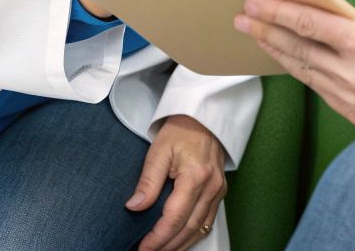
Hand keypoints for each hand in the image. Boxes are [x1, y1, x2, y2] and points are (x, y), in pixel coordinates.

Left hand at [128, 114, 226, 250]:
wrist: (203, 116)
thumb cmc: (180, 129)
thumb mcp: (158, 151)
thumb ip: (147, 182)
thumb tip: (134, 207)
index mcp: (196, 177)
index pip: (175, 218)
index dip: (158, 238)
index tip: (143, 249)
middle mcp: (211, 187)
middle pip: (189, 228)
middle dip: (168, 246)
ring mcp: (219, 190)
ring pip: (201, 228)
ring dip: (181, 244)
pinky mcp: (220, 190)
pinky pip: (209, 220)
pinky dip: (194, 234)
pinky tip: (180, 240)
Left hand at [235, 0, 354, 127]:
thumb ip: (353, 20)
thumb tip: (320, 14)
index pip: (309, 24)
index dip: (276, 12)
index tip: (254, 3)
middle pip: (297, 49)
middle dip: (266, 31)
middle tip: (243, 18)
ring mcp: (352, 99)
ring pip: (303, 71)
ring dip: (278, 52)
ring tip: (258, 36)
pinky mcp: (354, 115)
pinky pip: (320, 89)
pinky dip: (303, 72)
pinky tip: (289, 59)